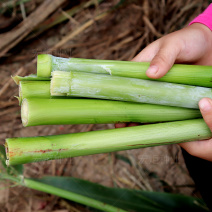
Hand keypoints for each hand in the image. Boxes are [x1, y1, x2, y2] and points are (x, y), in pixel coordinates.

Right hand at [116, 23, 211, 160]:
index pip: (125, 82)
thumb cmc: (188, 40)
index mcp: (142, 67)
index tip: (113, 109)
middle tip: (121, 125)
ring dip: (140, 118)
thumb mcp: (174, 44)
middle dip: (127, 112)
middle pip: (134, 98)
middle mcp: (149, 81)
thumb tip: (151, 74)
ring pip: (148, 107)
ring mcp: (162, 91)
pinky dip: (158, 119)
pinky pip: (165, 110)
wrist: (211, 46)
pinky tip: (152, 128)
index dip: (119, 96)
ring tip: (132, 130)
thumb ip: (164, 57)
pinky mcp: (175, 97)